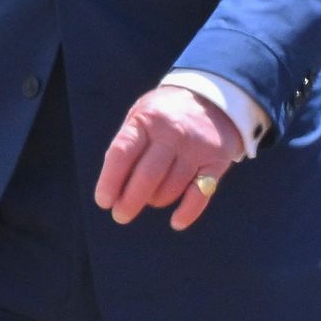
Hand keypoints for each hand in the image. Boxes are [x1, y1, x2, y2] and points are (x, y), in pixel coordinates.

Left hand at [93, 84, 246, 231]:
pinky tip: (176, 222)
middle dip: (129, 202)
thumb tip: (113, 186)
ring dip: (155, 201)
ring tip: (150, 199)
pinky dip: (187, 212)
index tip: (104, 201)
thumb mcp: (142, 115)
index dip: (110, 181)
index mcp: (147, 120)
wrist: (214, 98)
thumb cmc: (166, 114)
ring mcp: (196, 148)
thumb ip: (127, 144)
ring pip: (170, 188)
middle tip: (120, 215)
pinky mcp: (217, 161)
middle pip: (146, 176)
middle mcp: (172, 133)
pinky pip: (200, 195)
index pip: (122, 153)